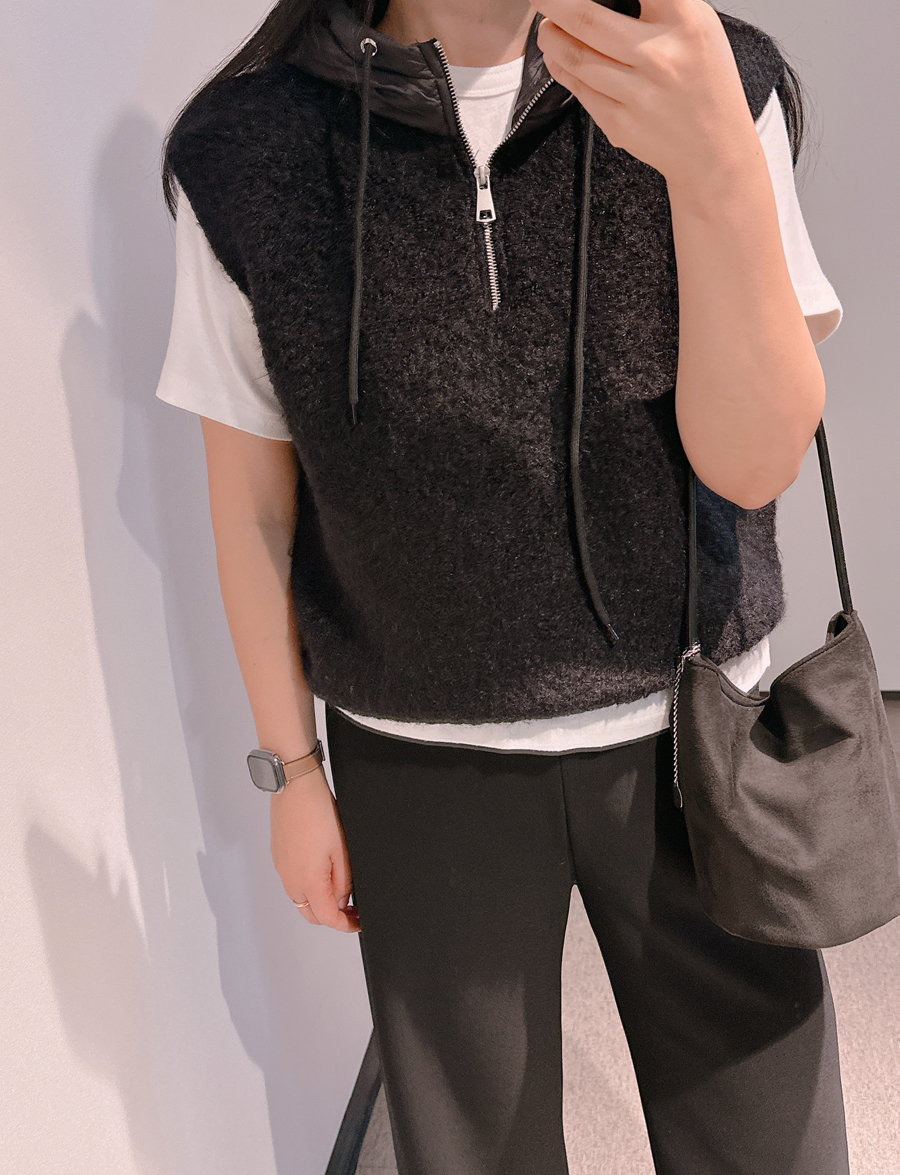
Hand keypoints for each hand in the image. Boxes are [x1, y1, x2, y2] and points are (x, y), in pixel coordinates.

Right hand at [270, 767, 360, 932]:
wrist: (295, 786)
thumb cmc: (317, 811)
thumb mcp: (342, 851)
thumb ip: (342, 882)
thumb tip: (342, 902)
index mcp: (308, 881)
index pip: (327, 918)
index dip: (346, 925)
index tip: (358, 923)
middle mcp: (290, 879)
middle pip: (311, 914)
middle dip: (332, 917)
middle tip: (352, 909)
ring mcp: (282, 867)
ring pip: (300, 898)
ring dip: (319, 901)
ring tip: (340, 889)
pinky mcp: (279, 855)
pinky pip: (293, 881)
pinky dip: (308, 885)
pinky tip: (323, 871)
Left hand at [536, 0, 759, 188]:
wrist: (714, 151)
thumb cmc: (706, 83)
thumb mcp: (699, 28)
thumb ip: (660, 5)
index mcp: (686, 21)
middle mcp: (659, 56)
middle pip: (587, 19)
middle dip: (554, 2)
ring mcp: (637, 93)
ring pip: (575, 56)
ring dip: (551, 36)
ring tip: (546, 26)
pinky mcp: (619, 123)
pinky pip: (579, 88)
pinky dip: (561, 66)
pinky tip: (557, 55)